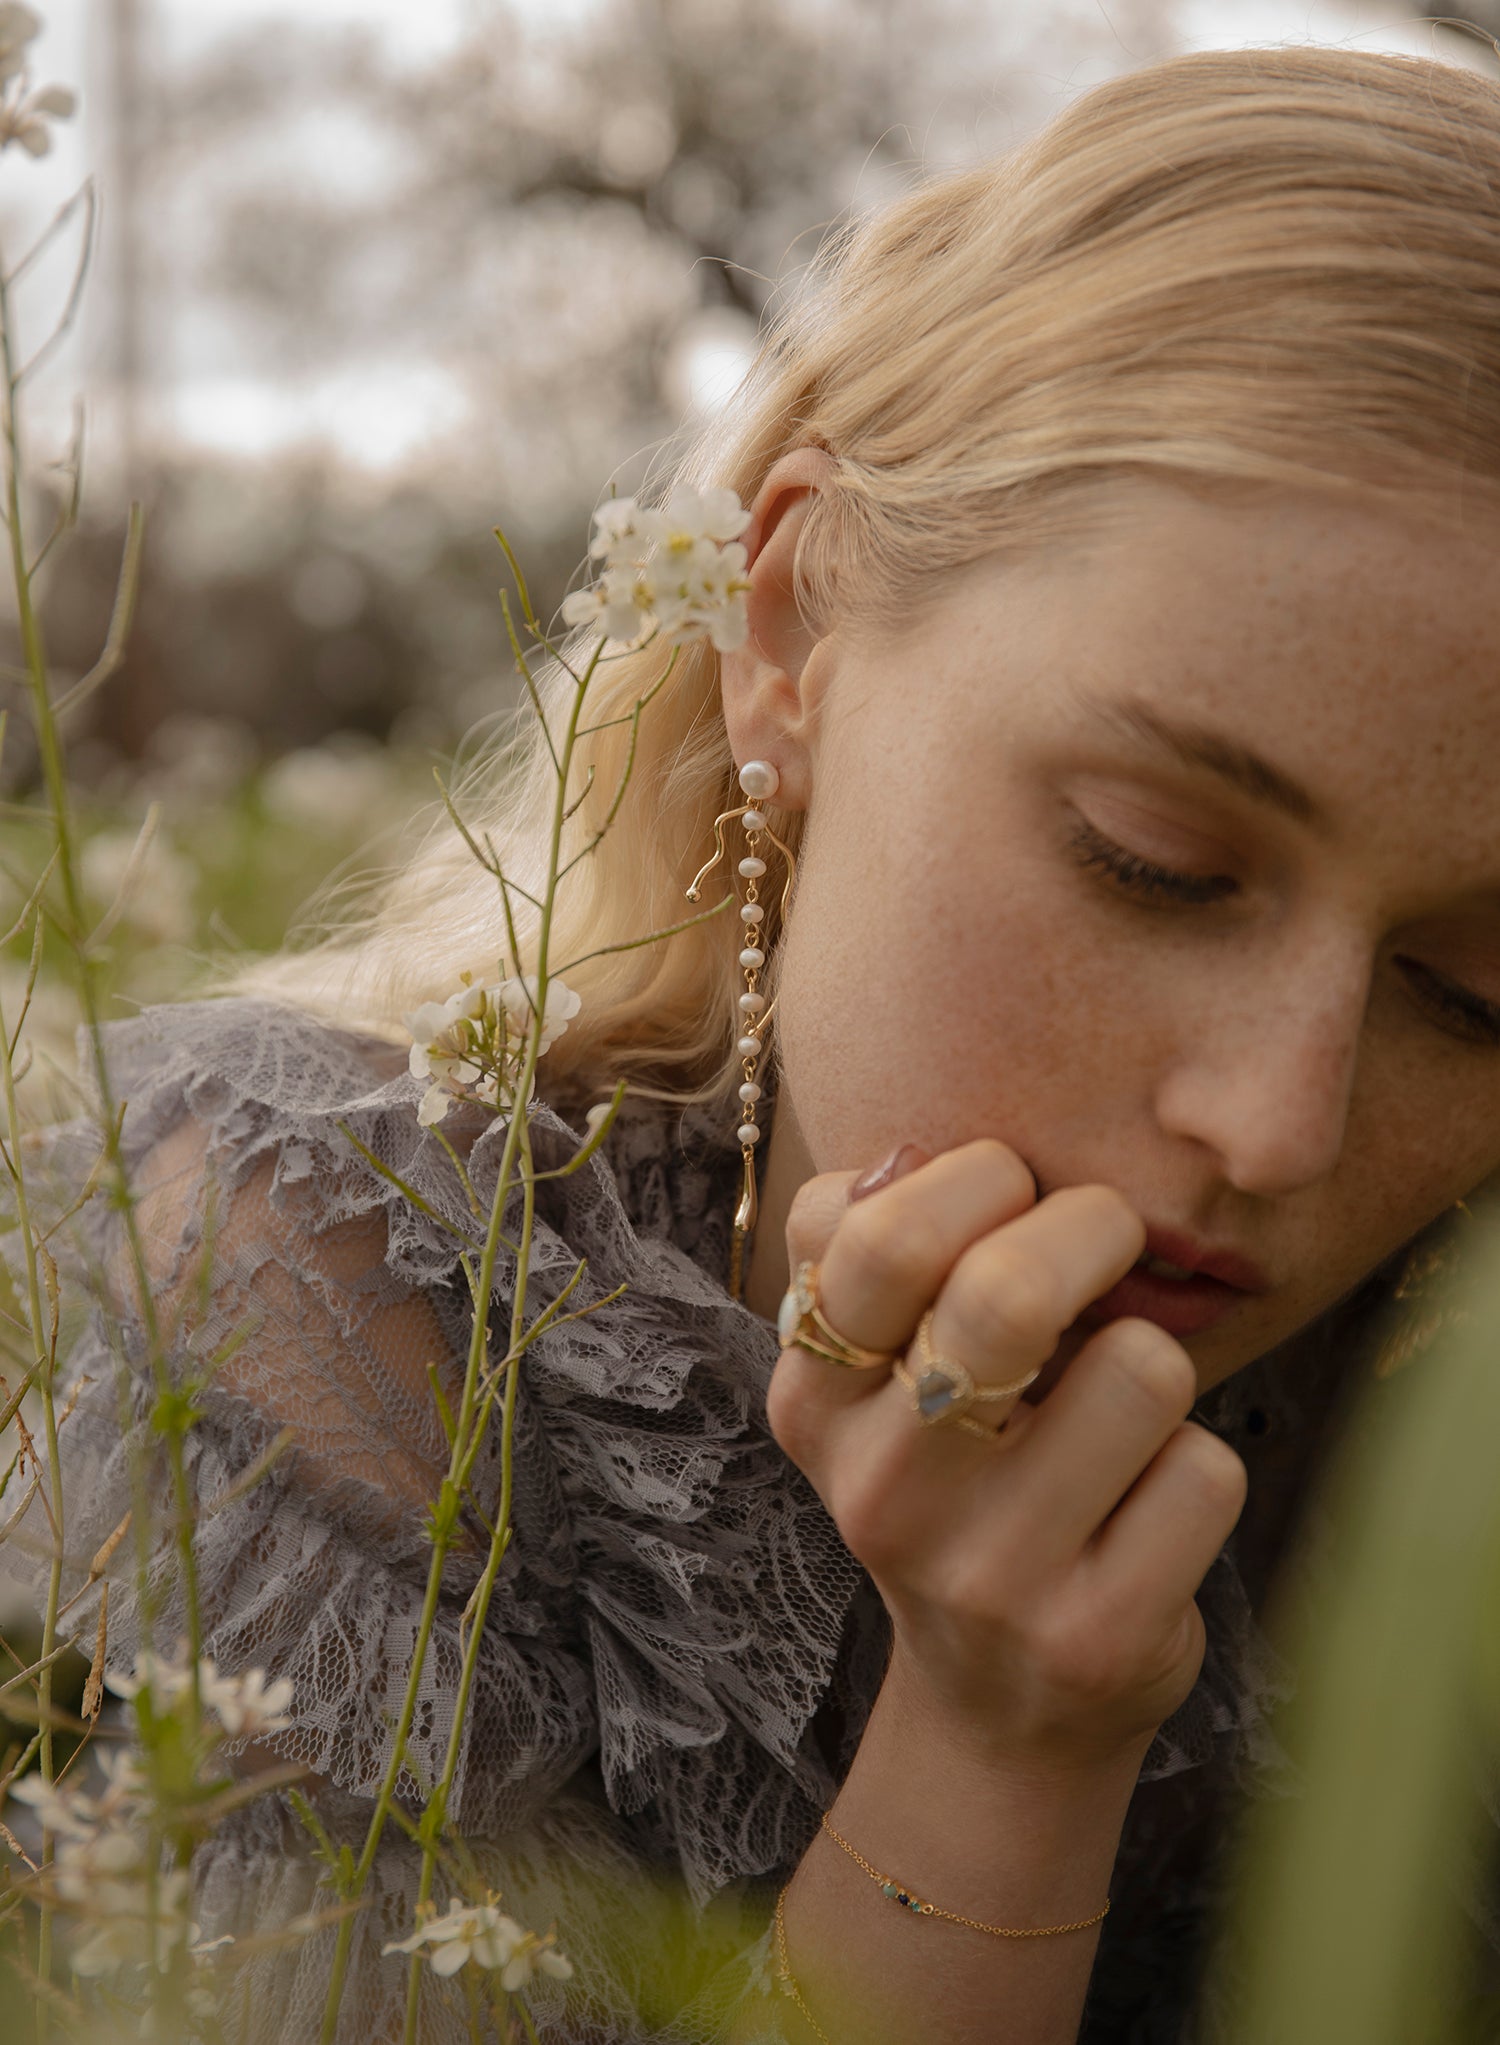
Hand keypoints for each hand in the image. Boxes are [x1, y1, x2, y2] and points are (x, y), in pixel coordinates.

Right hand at [766, 1140, 1249, 1775]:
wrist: (1001, 1703)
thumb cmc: (956, 1482)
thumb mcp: (877, 1380)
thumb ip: (871, 1250)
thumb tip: (912, 1154)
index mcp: (817, 1403)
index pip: (876, 1234)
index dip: (977, 1177)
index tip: (1011, 1193)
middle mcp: (884, 1493)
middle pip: (1008, 1292)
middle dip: (1091, 1227)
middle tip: (1107, 1239)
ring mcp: (990, 1575)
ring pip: (1141, 1367)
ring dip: (1152, 1359)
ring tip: (1117, 1408)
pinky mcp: (1097, 1634)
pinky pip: (1205, 1469)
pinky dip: (1196, 1465)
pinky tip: (1146, 1504)